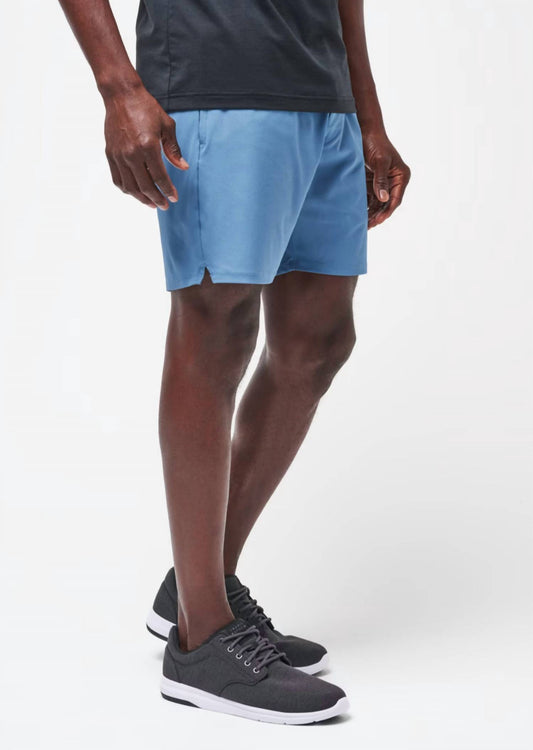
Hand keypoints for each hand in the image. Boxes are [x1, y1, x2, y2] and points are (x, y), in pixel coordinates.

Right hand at [103, 85, 187, 208]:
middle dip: (157, 199)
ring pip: (130, 187)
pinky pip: (118, 179)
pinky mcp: (110, 154)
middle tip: (165, 205)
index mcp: (148, 146)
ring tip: (152, 203)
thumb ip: (174, 149)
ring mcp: (119, 155)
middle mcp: (132, 153)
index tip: (174, 198)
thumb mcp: (166, 126)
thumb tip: (183, 167)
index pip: (160, 177)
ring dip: (142, 198)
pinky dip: (127, 189)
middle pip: (145, 186)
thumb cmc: (146, 108)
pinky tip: (136, 192)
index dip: (168, 190)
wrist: (121, 95)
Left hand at [363, 131, 409, 228]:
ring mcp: (383, 183)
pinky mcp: (372, 182)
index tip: (378, 221)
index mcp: (402, 176)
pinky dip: (365, 207)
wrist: (364, 130)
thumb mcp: (380, 161)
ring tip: (362, 225)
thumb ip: (381, 180)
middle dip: (378, 215)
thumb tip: (383, 199)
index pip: (396, 199)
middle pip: (387, 204)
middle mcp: (394, 181)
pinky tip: (358, 215)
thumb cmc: (375, 142)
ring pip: (378, 203)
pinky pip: (370, 198)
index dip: (387, 212)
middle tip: (367, 226)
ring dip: (371, 213)